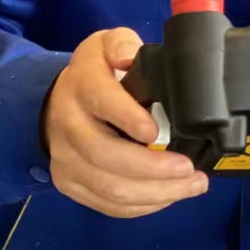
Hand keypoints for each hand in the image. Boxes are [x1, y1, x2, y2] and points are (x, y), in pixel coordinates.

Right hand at [42, 27, 208, 218]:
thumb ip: (121, 43)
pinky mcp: (71, 184)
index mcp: (82, 85)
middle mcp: (68, 125)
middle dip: (153, 169)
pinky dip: (142, 205)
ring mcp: (66, 159)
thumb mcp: (106, 44)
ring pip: (109, 188)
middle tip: (190, 169)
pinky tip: (168, 196)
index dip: (128, 119)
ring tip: (192, 186)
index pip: (101, 103)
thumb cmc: (96, 73)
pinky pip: (107, 205)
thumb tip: (129, 57)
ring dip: (155, 193)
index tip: (156, 133)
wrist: (57, 102)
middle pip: (106, 156)